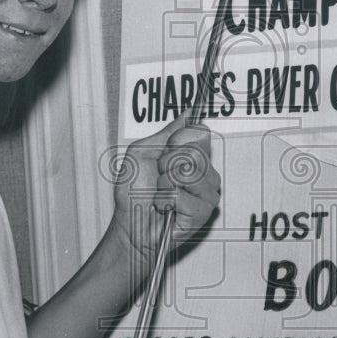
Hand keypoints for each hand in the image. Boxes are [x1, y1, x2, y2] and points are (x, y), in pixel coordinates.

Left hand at [111, 114, 220, 265]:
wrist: (130, 223)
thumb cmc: (134, 193)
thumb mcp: (142, 152)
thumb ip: (167, 133)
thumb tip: (188, 114)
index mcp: (190, 155)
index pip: (199, 132)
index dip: (179, 140)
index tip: (165, 151)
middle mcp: (203, 171)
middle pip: (196, 152)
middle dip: (168, 164)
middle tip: (159, 176)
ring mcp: (206, 191)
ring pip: (191, 174)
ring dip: (166, 184)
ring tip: (162, 193)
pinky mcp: (203, 211)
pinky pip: (184, 196)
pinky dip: (166, 202)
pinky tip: (166, 208)